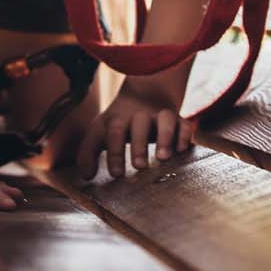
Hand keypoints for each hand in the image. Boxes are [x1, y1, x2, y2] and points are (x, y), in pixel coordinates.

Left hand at [77, 82, 194, 179]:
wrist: (144, 94)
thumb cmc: (118, 123)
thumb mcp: (99, 133)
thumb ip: (88, 153)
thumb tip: (86, 176)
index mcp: (118, 118)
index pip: (114, 132)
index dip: (115, 152)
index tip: (117, 174)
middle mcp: (140, 115)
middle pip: (139, 124)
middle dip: (139, 145)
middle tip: (139, 166)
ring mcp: (160, 116)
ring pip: (165, 119)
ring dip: (165, 137)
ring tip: (163, 158)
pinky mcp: (178, 120)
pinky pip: (184, 124)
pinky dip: (184, 136)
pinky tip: (181, 151)